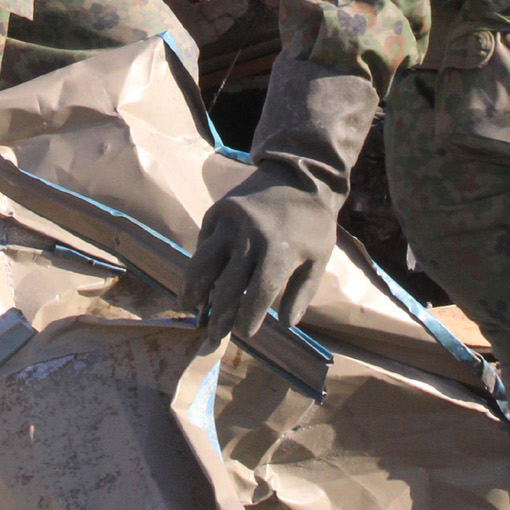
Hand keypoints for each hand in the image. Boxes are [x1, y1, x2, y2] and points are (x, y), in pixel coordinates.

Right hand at [179, 168, 336, 338]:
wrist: (300, 173)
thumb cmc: (312, 222)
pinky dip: (197, 264)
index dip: (249, 319)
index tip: (245, 333)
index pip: (257, 296)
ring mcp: (230, 222)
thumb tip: (286, 324)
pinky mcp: (218, 211)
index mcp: (279, 251)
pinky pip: (203, 242)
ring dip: (194, 290)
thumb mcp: (319, 258)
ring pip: (203, 264)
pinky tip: (197, 281)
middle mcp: (250, 237)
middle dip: (220, 317)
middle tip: (215, 336)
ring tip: (190, 308)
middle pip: (227, 287)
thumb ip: (303, 293)